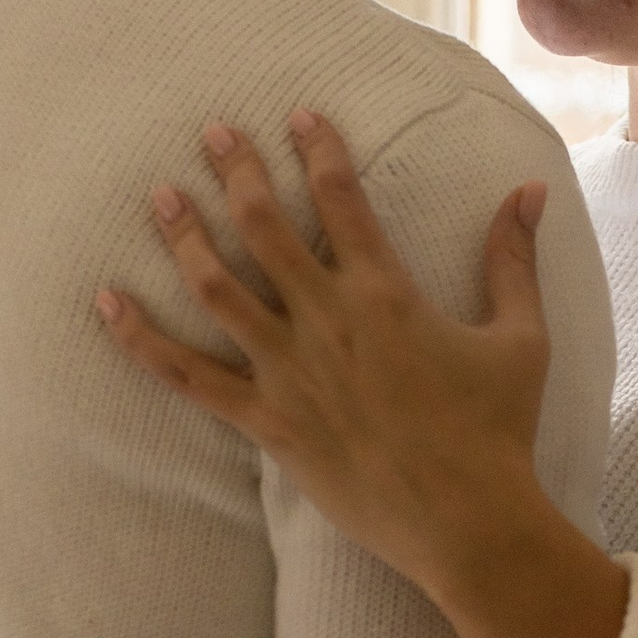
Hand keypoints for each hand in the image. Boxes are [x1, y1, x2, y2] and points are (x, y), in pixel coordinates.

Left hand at [98, 111, 553, 606]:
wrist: (468, 522)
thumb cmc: (499, 432)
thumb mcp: (521, 339)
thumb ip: (513, 259)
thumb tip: (530, 190)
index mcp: (386, 293)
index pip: (341, 197)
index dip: (318, 148)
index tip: (300, 114)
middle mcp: (327, 320)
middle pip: (264, 227)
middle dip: (236, 171)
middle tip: (214, 133)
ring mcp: (290, 371)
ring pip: (216, 287)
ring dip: (184, 236)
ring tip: (160, 197)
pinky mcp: (267, 422)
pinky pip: (189, 376)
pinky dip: (142, 340)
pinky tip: (108, 305)